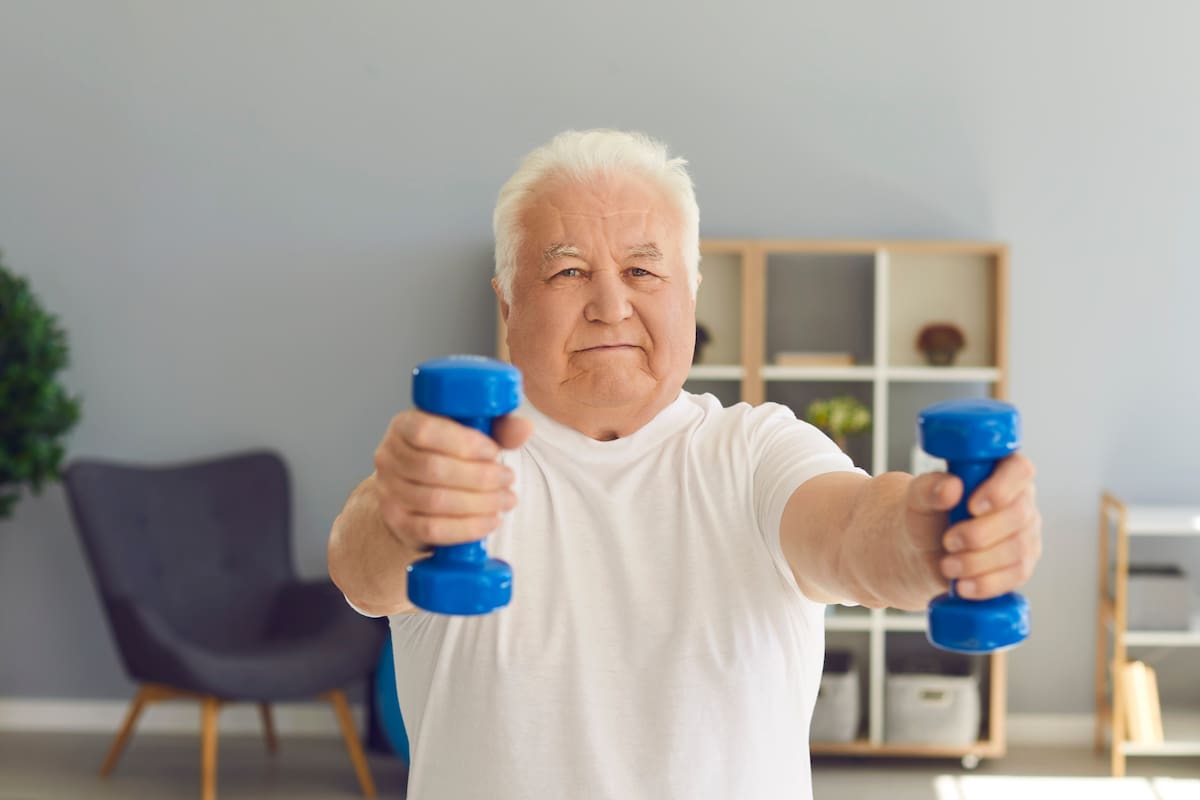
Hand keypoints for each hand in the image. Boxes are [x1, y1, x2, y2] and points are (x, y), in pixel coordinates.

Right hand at [372, 409, 533, 552]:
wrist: (417, 490)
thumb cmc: (449, 454)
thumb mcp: (472, 433)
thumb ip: (498, 427)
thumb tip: (524, 428)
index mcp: (403, 425)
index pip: (425, 431)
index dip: (463, 443)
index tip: (493, 451)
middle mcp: (388, 457)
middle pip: (433, 469)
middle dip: (480, 477)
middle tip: (508, 479)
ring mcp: (388, 492)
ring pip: (435, 501)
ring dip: (479, 503)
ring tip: (506, 500)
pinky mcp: (398, 522)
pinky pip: (432, 529)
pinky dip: (467, 528)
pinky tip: (490, 521)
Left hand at [905, 454, 1041, 600]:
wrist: (921, 551)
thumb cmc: (926, 516)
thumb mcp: (918, 499)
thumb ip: (929, 488)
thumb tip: (951, 486)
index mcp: (999, 471)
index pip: (1019, 470)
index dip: (1001, 488)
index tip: (972, 506)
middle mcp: (1019, 501)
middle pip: (1019, 514)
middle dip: (980, 533)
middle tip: (948, 541)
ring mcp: (1025, 534)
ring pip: (1017, 549)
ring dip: (978, 561)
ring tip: (947, 565)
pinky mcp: (1021, 565)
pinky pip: (1015, 576)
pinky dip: (986, 584)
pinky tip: (964, 586)